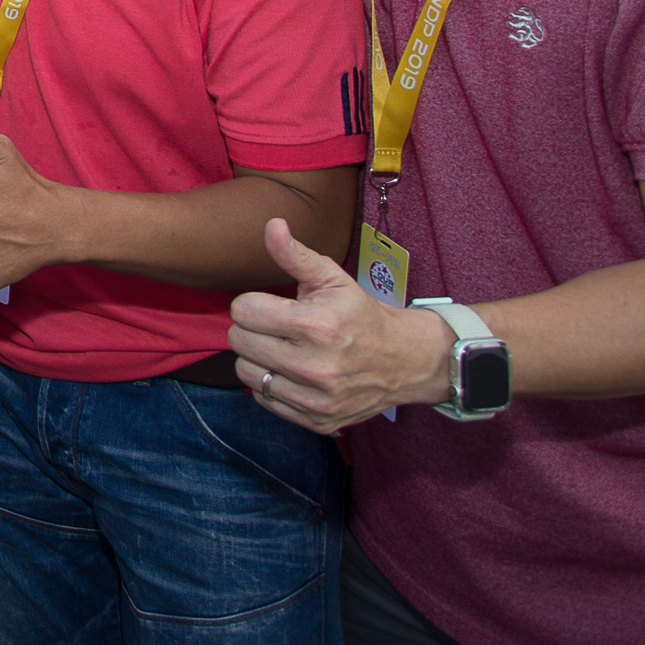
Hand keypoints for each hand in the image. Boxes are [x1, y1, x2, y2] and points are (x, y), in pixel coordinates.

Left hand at [226, 218, 453, 433]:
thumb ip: (296, 254)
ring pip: (246, 372)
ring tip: (281, 348)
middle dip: (252, 328)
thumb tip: (272, 225)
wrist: (405, 360)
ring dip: (257, 358)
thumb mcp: (333, 278)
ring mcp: (315, 397)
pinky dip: (270, 384)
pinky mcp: (316, 419)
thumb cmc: (361, 314)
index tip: (271, 305)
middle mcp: (314, 366)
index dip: (253, 303)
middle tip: (275, 326)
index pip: (243, 310)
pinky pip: (264, 399)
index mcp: (315, 325)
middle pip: (239, 341)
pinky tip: (291, 372)